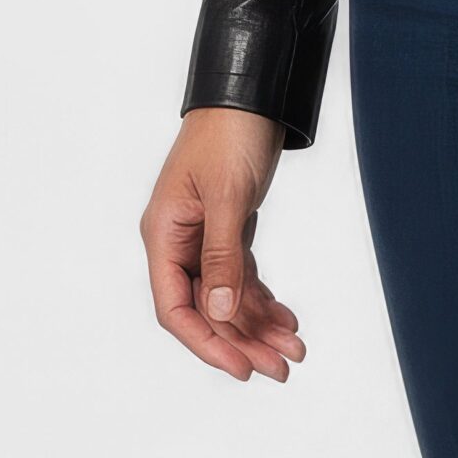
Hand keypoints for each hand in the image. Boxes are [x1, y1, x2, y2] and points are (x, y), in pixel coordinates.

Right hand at [142, 108, 307, 380]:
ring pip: (228, 295)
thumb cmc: (229, 131)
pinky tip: (286, 317)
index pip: (175, 307)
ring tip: (293, 347)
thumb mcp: (227, 195)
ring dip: (259, 323)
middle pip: (207, 308)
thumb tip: (218, 311)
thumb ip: (222, 255)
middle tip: (281, 365)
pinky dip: (264, 297)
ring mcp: (205, 235)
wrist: (252, 90)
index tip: (240, 366)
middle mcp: (180, 240)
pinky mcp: (230, 226)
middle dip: (244, 339)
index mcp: (164, 234)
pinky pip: (242, 275)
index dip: (207, 341)